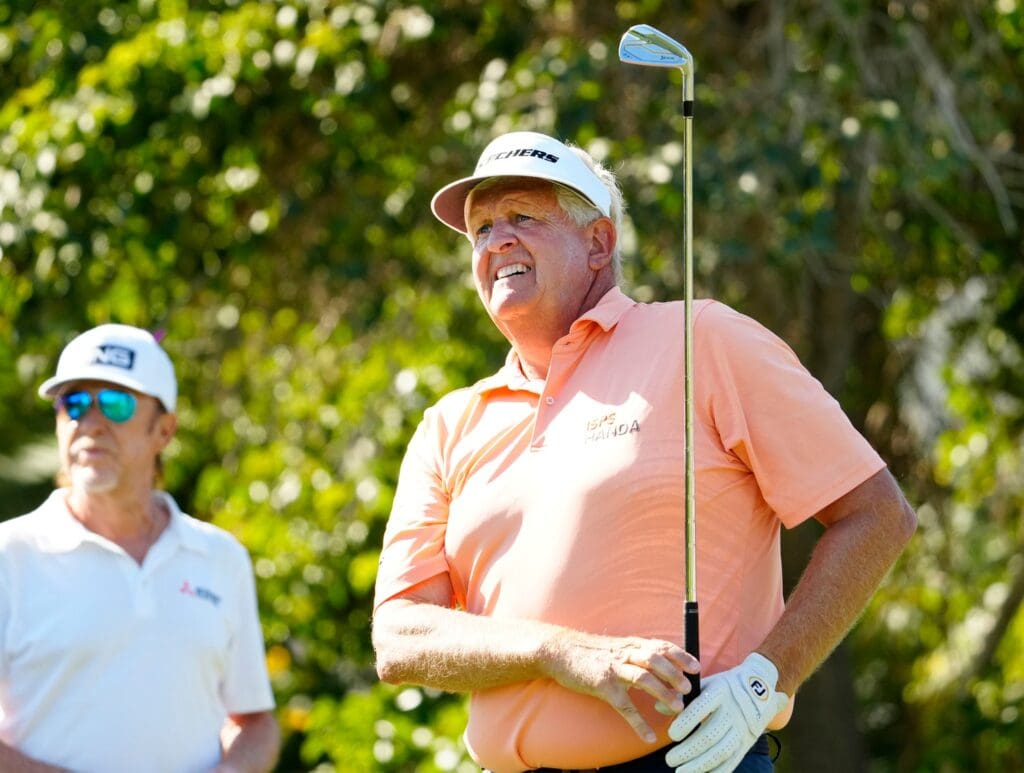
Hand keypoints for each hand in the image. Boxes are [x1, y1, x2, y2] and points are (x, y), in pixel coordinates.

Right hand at [543, 631, 699, 743]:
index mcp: (632, 644)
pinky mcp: (603, 686)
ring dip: (663, 693)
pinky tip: (648, 735)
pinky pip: (624, 706)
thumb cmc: (591, 652)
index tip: (696, 667)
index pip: (661, 645)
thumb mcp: (617, 647)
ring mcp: (614, 669)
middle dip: (675, 674)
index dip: (681, 656)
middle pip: (656, 660)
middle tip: (688, 689)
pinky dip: (638, 722)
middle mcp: (625, 653)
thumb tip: (662, 670)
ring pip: (643, 678)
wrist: (561, 651)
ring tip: (677, 708)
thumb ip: (638, 655)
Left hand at [664, 652, 788, 771]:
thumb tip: (658, 706)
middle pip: (711, 735)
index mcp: (720, 691)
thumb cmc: (722, 687)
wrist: (760, 688)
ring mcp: (742, 729)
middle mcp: (733, 710)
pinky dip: (717, 771)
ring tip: (681, 772)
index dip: (687, 722)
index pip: (702, 707)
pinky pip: (733, 761)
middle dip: (689, 750)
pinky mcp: (746, 743)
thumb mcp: (705, 684)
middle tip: (669, 760)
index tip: (671, 735)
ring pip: (721, 751)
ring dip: (700, 765)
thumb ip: (681, 696)